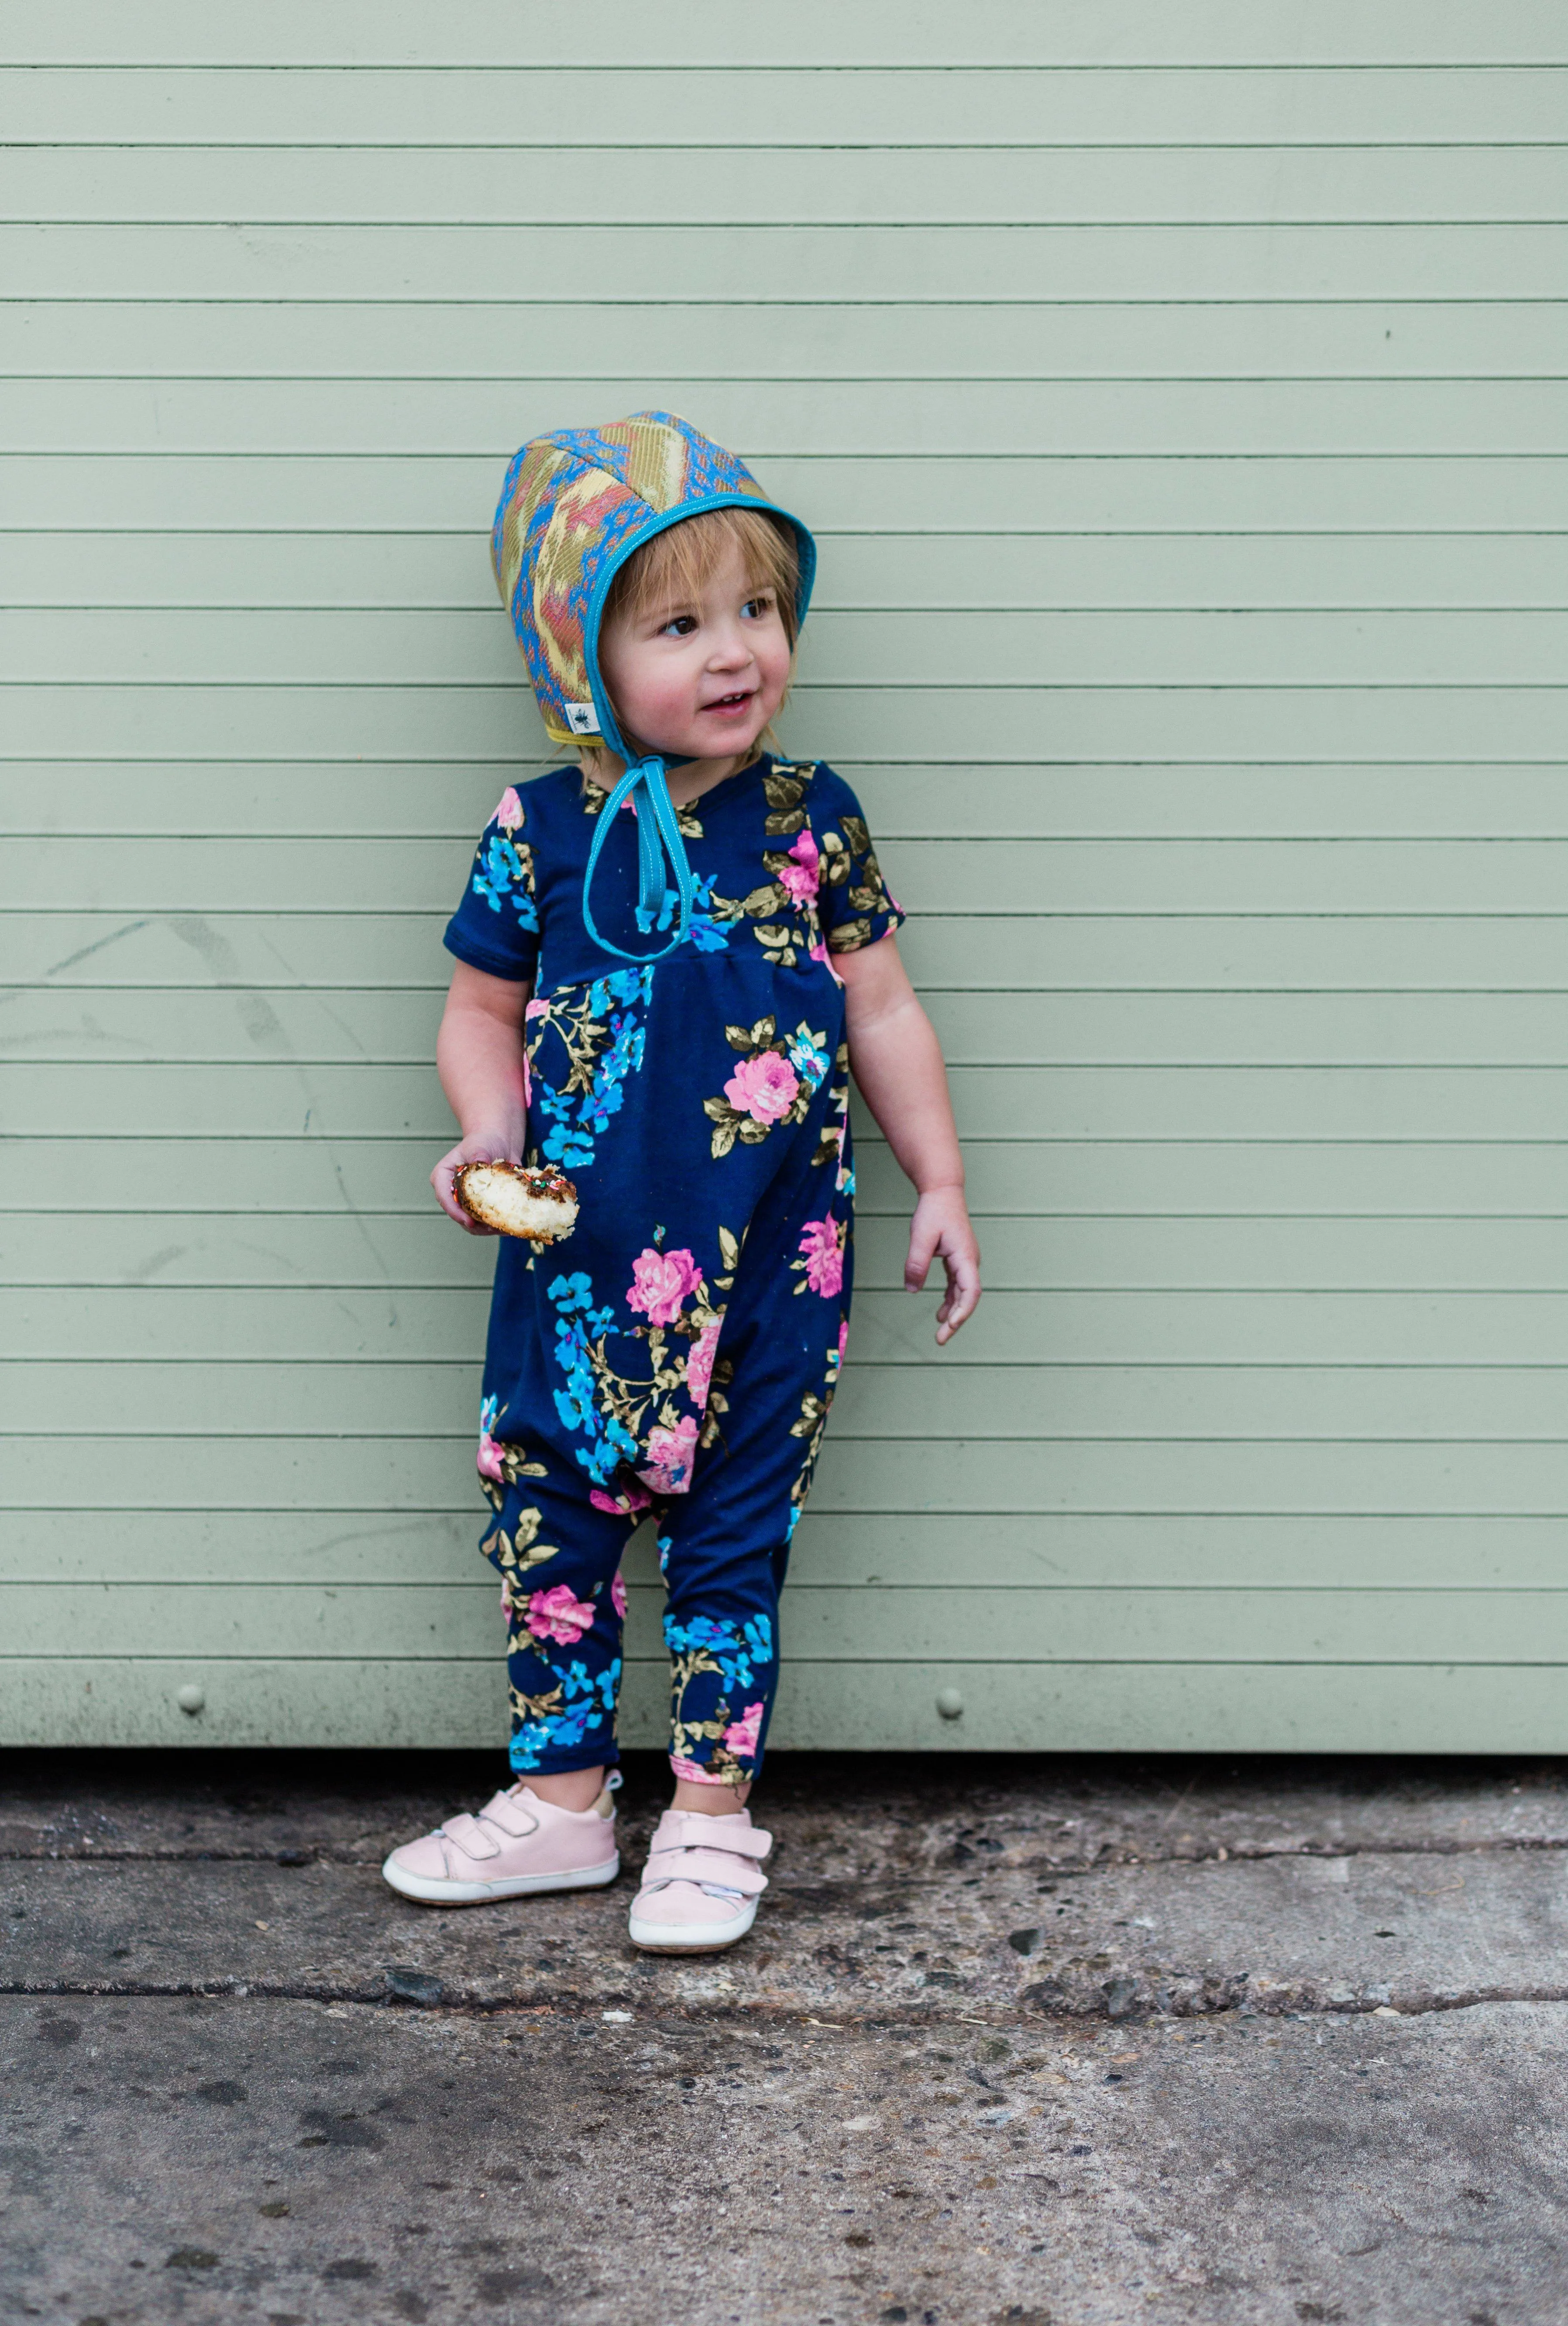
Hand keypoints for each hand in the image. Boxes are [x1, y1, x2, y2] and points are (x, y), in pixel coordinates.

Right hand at [431, 1127, 524, 1233]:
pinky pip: (484, 1223)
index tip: (470, 1221)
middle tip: (493, 1227)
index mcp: (443, 1177)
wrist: (499, 1144)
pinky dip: (496, 1225)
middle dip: (475, 1225)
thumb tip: (481, 1162)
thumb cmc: (485, 1141)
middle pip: (458, 1215)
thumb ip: (478, 1153)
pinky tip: (509, 1226)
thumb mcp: (480, 1145)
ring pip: (471, 1224)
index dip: (455, 1212)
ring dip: (487, 1229)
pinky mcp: (480, 1207)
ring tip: (504, 1228)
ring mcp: (465, 1202)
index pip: (444, 1197)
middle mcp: (451, 1193)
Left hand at [905, 1185, 981, 1344]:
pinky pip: (956, 1285)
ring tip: (940, 1331)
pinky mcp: (958, 1259)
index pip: (971, 1291)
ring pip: (962, 1293)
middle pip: (968, 1297)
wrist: (942, 1191)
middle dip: (956, 1320)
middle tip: (940, 1339)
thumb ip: (916, 1264)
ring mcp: (965, 1261)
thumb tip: (911, 1290)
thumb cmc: (933, 1211)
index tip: (950, 1325)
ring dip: (953, 1312)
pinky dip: (950, 1299)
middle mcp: (970, 1261)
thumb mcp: (920, 1237)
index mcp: (965, 1256)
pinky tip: (940, 1312)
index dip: (963, 1311)